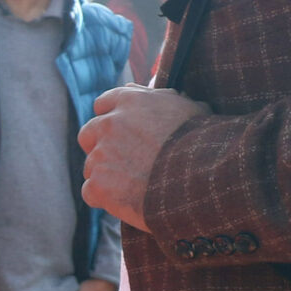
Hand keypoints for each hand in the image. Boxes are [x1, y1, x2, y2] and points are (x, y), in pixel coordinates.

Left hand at [79, 86, 207, 232]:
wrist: (202, 178)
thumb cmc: (201, 142)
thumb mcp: (186, 108)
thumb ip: (156, 97)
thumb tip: (132, 88)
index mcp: (130, 101)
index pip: (102, 105)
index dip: (110, 120)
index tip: (121, 135)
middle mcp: (109, 124)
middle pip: (88, 135)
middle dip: (100, 147)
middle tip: (123, 163)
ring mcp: (101, 154)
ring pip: (91, 166)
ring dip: (106, 176)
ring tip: (135, 186)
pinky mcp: (98, 184)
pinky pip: (90, 192)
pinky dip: (104, 200)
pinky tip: (127, 202)